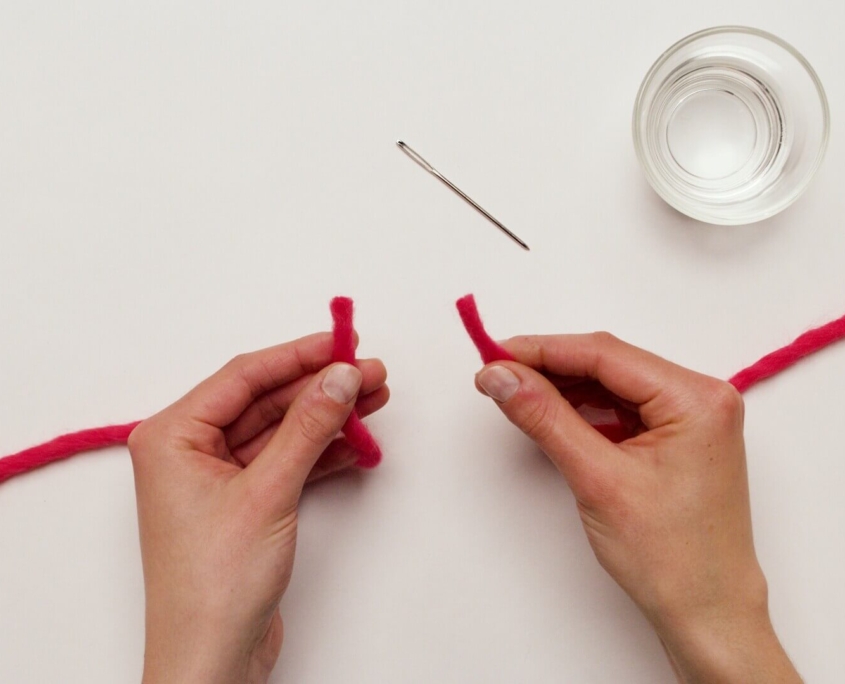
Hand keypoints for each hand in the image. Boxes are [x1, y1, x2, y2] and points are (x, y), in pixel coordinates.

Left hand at [128, 332, 387, 683]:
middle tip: (369, 373)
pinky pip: (287, 460)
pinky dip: (321, 452)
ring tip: (374, 399)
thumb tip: (339, 376)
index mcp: (172, 436)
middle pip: (265, 401)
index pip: (243, 377)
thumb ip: (308, 427)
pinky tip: (357, 441)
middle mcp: (190, 451)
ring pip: (280, 430)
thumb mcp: (268, 492)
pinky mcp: (244, 502)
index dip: (297, 356)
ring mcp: (219, 477)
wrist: (213, 658)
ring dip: (327, 418)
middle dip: (320, 388)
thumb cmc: (214, 584)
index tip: (341, 342)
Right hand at [475, 333, 800, 683]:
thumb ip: (545, 418)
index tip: (493, 356)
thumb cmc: (669, 557)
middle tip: (497, 376)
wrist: (708, 614)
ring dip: (564, 388)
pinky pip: (623, 407)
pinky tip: (552, 413)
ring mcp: (693, 416)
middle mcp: (701, 396)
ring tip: (516, 394)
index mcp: (696, 398)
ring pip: (613, 384)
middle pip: (609, 364)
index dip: (542, 351)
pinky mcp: (679, 436)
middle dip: (550, 368)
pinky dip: (584, 409)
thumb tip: (499, 376)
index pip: (605, 355)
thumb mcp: (597, 479)